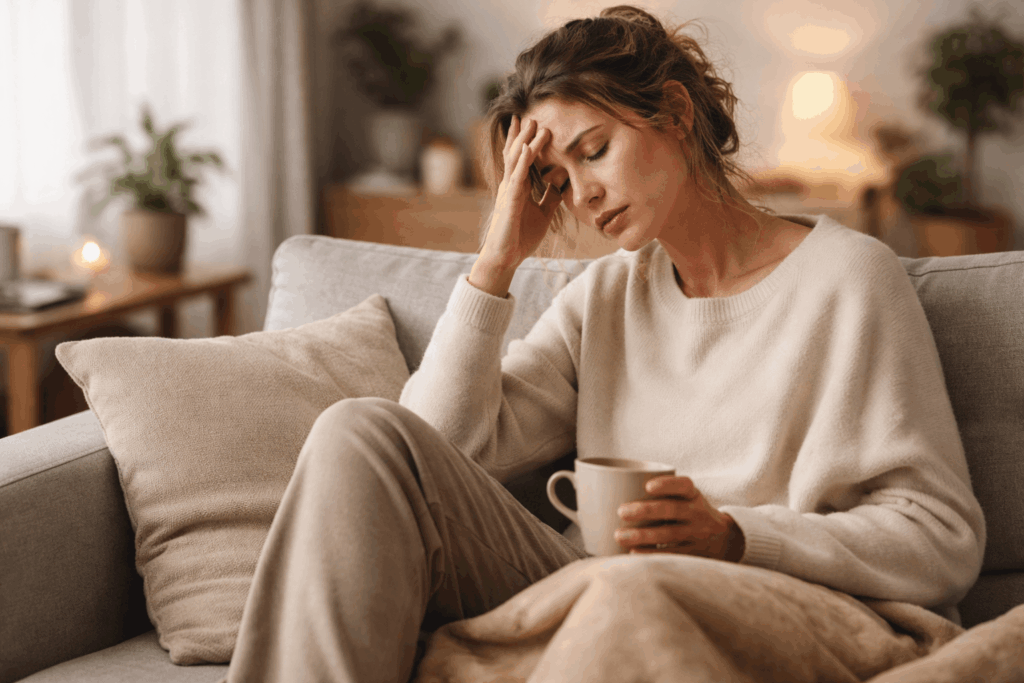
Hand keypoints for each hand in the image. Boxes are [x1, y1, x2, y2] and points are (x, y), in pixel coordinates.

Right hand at [477, 114, 562, 270]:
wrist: (507, 257)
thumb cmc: (521, 237)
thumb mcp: (543, 214)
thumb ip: (550, 198)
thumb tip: (561, 184)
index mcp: (516, 188)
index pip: (519, 159)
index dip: (522, 141)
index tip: (527, 123)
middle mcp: (510, 186)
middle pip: (515, 154)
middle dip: (522, 135)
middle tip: (529, 115)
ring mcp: (508, 192)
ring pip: (516, 161)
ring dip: (524, 141)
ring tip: (532, 123)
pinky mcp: (510, 202)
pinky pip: (516, 177)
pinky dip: (522, 162)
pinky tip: (527, 148)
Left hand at [614, 476, 744, 561]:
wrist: (725, 540)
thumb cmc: (690, 514)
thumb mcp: (686, 500)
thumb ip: (662, 496)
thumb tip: (612, 493)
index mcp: (693, 495)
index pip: (683, 485)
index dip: (667, 484)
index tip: (648, 486)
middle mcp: (698, 513)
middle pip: (672, 510)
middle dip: (645, 511)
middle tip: (621, 512)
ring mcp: (698, 534)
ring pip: (670, 534)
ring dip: (643, 535)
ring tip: (620, 536)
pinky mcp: (695, 554)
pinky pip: (672, 554)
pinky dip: (652, 553)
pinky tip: (634, 552)